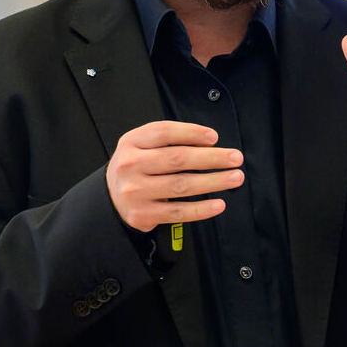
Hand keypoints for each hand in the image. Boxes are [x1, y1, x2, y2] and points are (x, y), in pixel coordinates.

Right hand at [106, 120, 244, 231]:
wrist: (110, 197)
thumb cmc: (136, 165)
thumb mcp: (142, 143)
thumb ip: (169, 139)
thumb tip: (208, 141)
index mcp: (132, 141)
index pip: (164, 132)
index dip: (192, 133)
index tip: (215, 137)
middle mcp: (131, 165)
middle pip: (177, 159)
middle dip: (212, 158)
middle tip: (235, 158)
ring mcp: (136, 191)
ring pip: (181, 185)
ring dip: (213, 181)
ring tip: (235, 177)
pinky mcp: (143, 214)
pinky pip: (178, 212)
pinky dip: (201, 209)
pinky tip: (218, 204)